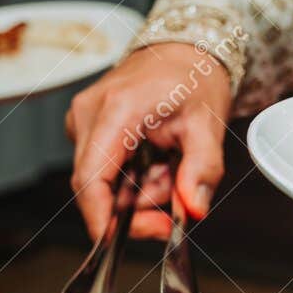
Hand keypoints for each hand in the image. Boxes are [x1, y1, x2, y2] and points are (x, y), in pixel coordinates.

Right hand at [66, 42, 231, 239]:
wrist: (183, 50)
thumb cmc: (194, 79)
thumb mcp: (209, 124)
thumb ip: (202, 169)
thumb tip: (191, 209)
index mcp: (116, 109)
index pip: (90, 180)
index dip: (100, 220)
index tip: (118, 243)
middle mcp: (89, 113)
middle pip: (97, 187)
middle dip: (138, 203)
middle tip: (178, 192)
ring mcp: (83, 119)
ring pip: (102, 181)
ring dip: (138, 188)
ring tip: (170, 164)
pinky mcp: (86, 126)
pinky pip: (103, 169)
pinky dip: (131, 175)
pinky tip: (154, 157)